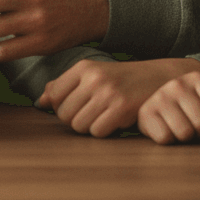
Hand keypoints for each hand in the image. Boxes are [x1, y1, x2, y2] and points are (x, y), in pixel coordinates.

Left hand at [36, 57, 199, 137]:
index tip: (74, 108)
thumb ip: (65, 85)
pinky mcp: (121, 108)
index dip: (60, 107)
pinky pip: (97, 131)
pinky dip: (103, 132)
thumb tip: (41, 101)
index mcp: (83, 67)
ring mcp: (107, 92)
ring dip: (88, 128)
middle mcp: (93, 78)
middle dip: (74, 120)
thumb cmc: (121, 79)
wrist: (159, 78)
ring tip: (100, 118)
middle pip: (64, 113)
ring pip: (79, 125)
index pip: (54, 95)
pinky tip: (113, 122)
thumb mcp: (92, 75)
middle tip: (90, 116)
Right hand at [138, 70, 199, 144]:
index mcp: (196, 79)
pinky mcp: (145, 113)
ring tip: (181, 128)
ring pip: (185, 132)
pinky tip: (167, 130)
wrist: (160, 107)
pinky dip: (169, 140)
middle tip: (195, 125)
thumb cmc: (194, 111)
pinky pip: (165, 138)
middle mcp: (176, 84)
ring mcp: (159, 97)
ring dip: (186, 137)